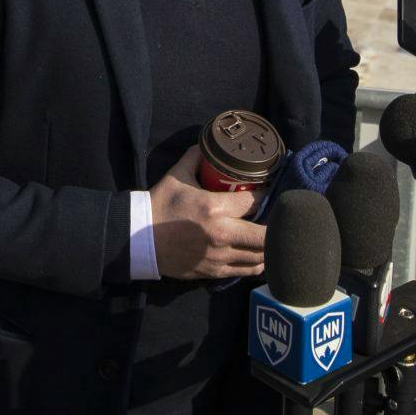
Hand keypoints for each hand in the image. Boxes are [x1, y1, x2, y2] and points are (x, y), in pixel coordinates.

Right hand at [146, 145, 265, 280]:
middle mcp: (221, 234)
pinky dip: (257, 263)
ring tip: (271, 237)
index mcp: (214, 207)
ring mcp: (219, 256)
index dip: (264, 194)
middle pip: (265, 235)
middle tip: (277, 218)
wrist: (138, 239)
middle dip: (276, 226)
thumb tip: (207, 143)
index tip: (268, 191)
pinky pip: (246, 271)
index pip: (253, 201)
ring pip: (259, 256)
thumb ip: (195, 157)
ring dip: (269, 246)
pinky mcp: (214, 271)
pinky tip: (259, 255)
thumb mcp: (176, 175)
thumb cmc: (159, 205)